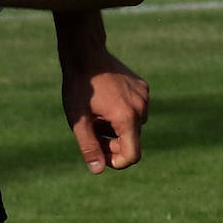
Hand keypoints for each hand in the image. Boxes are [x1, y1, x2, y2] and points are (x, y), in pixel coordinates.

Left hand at [60, 50, 148, 173]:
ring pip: (134, 124)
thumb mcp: (78, 119)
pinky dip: (123, 112)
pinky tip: (106, 101)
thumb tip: (98, 169)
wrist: (85, 53)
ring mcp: (144, 95)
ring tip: (97, 114)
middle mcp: (141, 107)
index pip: (132, 155)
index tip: (101, 156)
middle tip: (91, 132)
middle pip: (132, 140)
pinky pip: (136, 108)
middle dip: (113, 143)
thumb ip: (89, 146)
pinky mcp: (143, 86)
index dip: (117, 162)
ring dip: (117, 127)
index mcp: (127, 118)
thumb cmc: (79, 86)